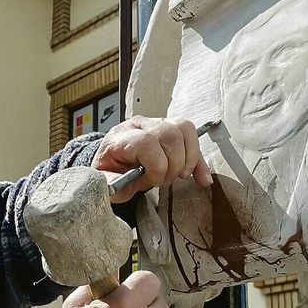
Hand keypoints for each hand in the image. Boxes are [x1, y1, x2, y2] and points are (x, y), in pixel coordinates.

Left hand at [93, 116, 213, 202]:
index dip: (157, 166)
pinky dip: (198, 158)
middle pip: (169, 134)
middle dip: (174, 163)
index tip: (156, 182)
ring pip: (184, 128)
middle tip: (166, 180)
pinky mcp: (171, 128)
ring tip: (180, 175)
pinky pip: (191, 135)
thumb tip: (124, 185)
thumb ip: (112, 184)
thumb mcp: (105, 180)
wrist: (114, 160)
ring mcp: (157, 123)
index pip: (147, 142)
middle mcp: (140, 124)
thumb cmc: (111, 169)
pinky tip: (202, 177)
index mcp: (121, 136)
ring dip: (189, 158)